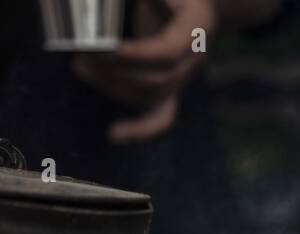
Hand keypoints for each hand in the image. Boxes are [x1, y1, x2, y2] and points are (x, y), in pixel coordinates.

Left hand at [72, 0, 217, 143]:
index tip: (110, 49)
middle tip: (83, 54)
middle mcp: (195, 59)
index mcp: (198, 28)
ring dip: (114, 86)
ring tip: (81, 67)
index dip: (140, 54)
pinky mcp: (171, 90)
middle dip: (117, 70)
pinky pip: (162, 117)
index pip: (170, 51)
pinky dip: (140, 130)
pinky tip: (114, 135)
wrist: (194, 4)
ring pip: (152, 96)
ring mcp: (183, 77)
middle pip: (159, 79)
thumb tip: (107, 7)